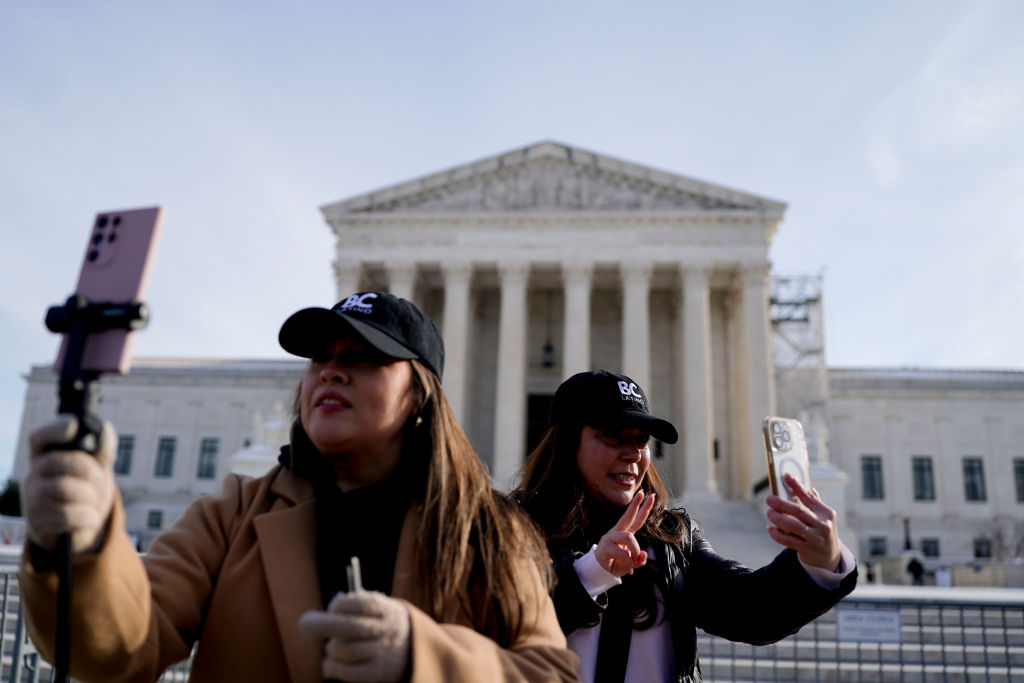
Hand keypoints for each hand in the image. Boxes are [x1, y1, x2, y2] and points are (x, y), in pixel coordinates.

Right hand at [23, 414, 116, 553]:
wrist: (77, 527)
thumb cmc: (85, 489)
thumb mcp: (96, 468)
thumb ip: (101, 450)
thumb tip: (105, 429)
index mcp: (46, 456)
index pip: (40, 437)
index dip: (55, 429)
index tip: (73, 426)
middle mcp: (34, 473)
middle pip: (61, 461)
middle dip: (90, 470)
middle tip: (99, 479)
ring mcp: (32, 497)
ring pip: (65, 488)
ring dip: (90, 495)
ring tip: (93, 500)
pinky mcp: (37, 520)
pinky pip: (66, 515)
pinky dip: (87, 516)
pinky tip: (90, 517)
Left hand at [299, 590, 410, 682]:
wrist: (413, 647)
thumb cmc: (381, 622)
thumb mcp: (378, 607)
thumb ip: (356, 605)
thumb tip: (329, 612)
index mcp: (386, 609)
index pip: (360, 603)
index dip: (340, 604)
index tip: (332, 607)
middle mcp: (386, 630)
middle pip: (351, 627)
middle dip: (323, 624)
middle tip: (305, 624)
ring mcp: (383, 652)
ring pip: (347, 651)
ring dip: (331, 649)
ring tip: (331, 648)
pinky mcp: (378, 673)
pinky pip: (349, 672)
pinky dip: (332, 667)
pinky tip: (329, 664)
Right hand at [595, 491, 654, 577]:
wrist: (601, 572)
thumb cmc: (617, 564)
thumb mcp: (632, 563)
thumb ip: (640, 559)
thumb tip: (642, 554)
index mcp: (625, 534)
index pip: (636, 519)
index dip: (644, 508)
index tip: (650, 496)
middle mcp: (618, 533)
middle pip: (627, 516)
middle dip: (636, 505)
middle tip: (644, 494)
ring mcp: (611, 538)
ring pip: (628, 537)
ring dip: (635, 550)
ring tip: (635, 560)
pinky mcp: (605, 547)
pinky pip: (622, 553)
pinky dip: (628, 563)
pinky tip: (629, 569)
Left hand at [765, 473, 840, 570]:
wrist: (830, 555)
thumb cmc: (821, 529)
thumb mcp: (822, 515)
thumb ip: (811, 500)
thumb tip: (795, 480)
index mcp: (826, 513)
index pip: (809, 497)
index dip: (797, 486)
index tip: (786, 476)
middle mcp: (822, 525)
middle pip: (800, 511)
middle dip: (782, 504)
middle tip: (769, 499)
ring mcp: (815, 538)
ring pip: (794, 527)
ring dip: (779, 519)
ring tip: (769, 513)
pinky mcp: (807, 550)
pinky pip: (789, 541)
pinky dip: (778, 535)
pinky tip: (770, 529)